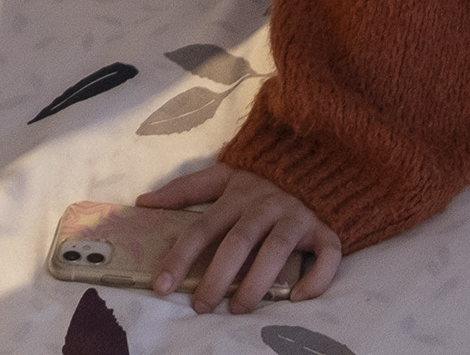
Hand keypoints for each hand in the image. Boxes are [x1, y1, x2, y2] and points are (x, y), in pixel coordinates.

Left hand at [141, 165, 342, 312]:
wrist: (315, 160)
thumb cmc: (262, 177)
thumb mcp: (222, 175)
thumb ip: (184, 189)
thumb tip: (142, 202)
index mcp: (237, 194)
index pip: (202, 228)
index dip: (180, 257)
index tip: (161, 287)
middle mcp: (266, 205)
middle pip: (237, 243)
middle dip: (216, 278)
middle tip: (201, 307)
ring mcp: (297, 216)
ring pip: (276, 251)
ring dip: (256, 283)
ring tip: (238, 309)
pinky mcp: (325, 228)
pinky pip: (326, 254)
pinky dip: (316, 279)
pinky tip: (297, 298)